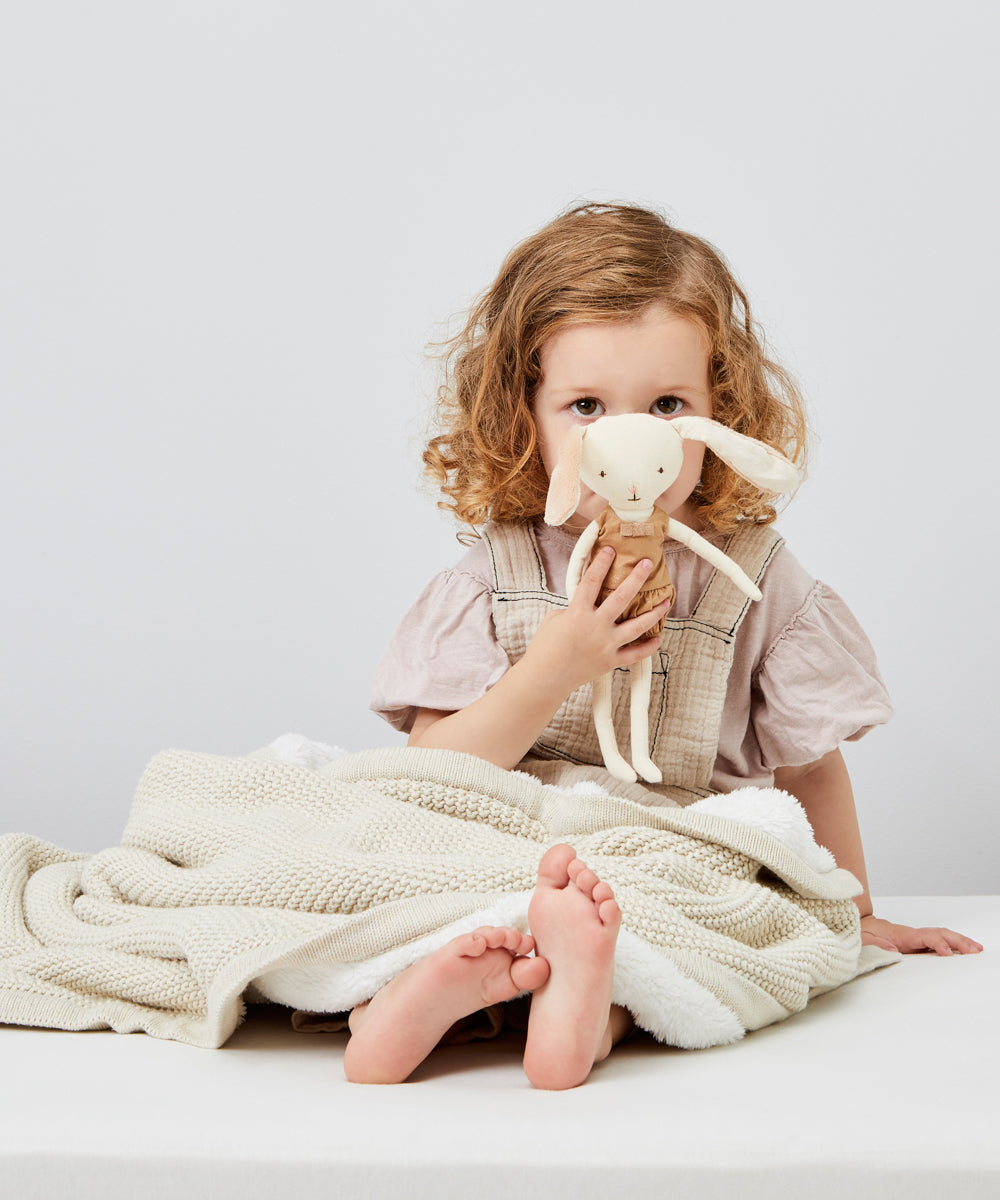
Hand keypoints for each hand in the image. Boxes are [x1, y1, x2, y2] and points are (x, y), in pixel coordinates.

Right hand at [524, 547, 669, 694]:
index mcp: (578, 613)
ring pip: (637, 626)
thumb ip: (572, 609)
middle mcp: (596, 626)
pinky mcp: (610, 661)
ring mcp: (606, 645)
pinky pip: (634, 654)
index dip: (601, 563)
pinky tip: (658, 638)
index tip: (610, 549)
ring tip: (666, 602)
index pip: (592, 581)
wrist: (544, 679)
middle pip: (622, 597)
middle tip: (647, 564)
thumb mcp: (554, 620)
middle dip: (636, 578)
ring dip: (653, 613)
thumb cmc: (544, 648)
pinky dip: (648, 647)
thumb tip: (587, 606)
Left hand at [860, 915, 983, 955]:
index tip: (947, 954)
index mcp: (902, 935)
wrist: (861, 926)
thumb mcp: (865, 939)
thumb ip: (877, 945)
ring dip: (960, 942)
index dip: (938, 944)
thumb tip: (893, 951)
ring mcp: (917, 938)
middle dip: (958, 942)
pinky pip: (939, 942)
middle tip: (974, 951)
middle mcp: (913, 935)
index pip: (926, 937)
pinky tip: (963, 951)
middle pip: (940, 934)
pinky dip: (953, 945)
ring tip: (977, 949)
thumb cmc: (863, 933)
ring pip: (942, 936)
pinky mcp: (918, 943)